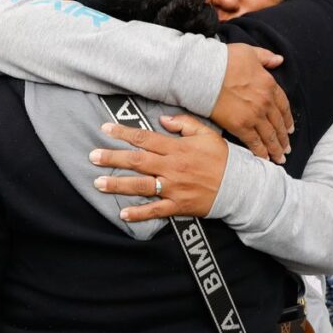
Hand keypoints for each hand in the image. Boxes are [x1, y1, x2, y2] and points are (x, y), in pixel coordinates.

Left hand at [89, 115, 227, 219]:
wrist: (240, 185)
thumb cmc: (222, 158)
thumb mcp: (206, 134)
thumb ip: (184, 124)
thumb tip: (162, 118)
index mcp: (177, 148)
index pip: (145, 138)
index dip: (123, 133)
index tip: (104, 129)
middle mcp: (172, 167)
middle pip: (137, 161)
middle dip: (113, 158)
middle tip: (92, 156)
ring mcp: (174, 188)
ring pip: (142, 185)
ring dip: (118, 185)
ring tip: (98, 183)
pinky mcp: (179, 205)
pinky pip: (156, 210)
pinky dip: (139, 213)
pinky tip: (123, 214)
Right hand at [210, 43, 291, 163]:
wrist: (206, 73)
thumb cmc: (225, 60)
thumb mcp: (250, 52)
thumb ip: (266, 57)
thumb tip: (279, 60)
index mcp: (269, 85)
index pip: (284, 106)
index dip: (287, 119)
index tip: (289, 129)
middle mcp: (265, 103)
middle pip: (278, 124)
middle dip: (283, 138)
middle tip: (286, 149)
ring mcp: (254, 116)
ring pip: (269, 135)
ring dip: (275, 148)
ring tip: (279, 158)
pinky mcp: (240, 126)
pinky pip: (254, 142)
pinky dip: (260, 151)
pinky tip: (264, 158)